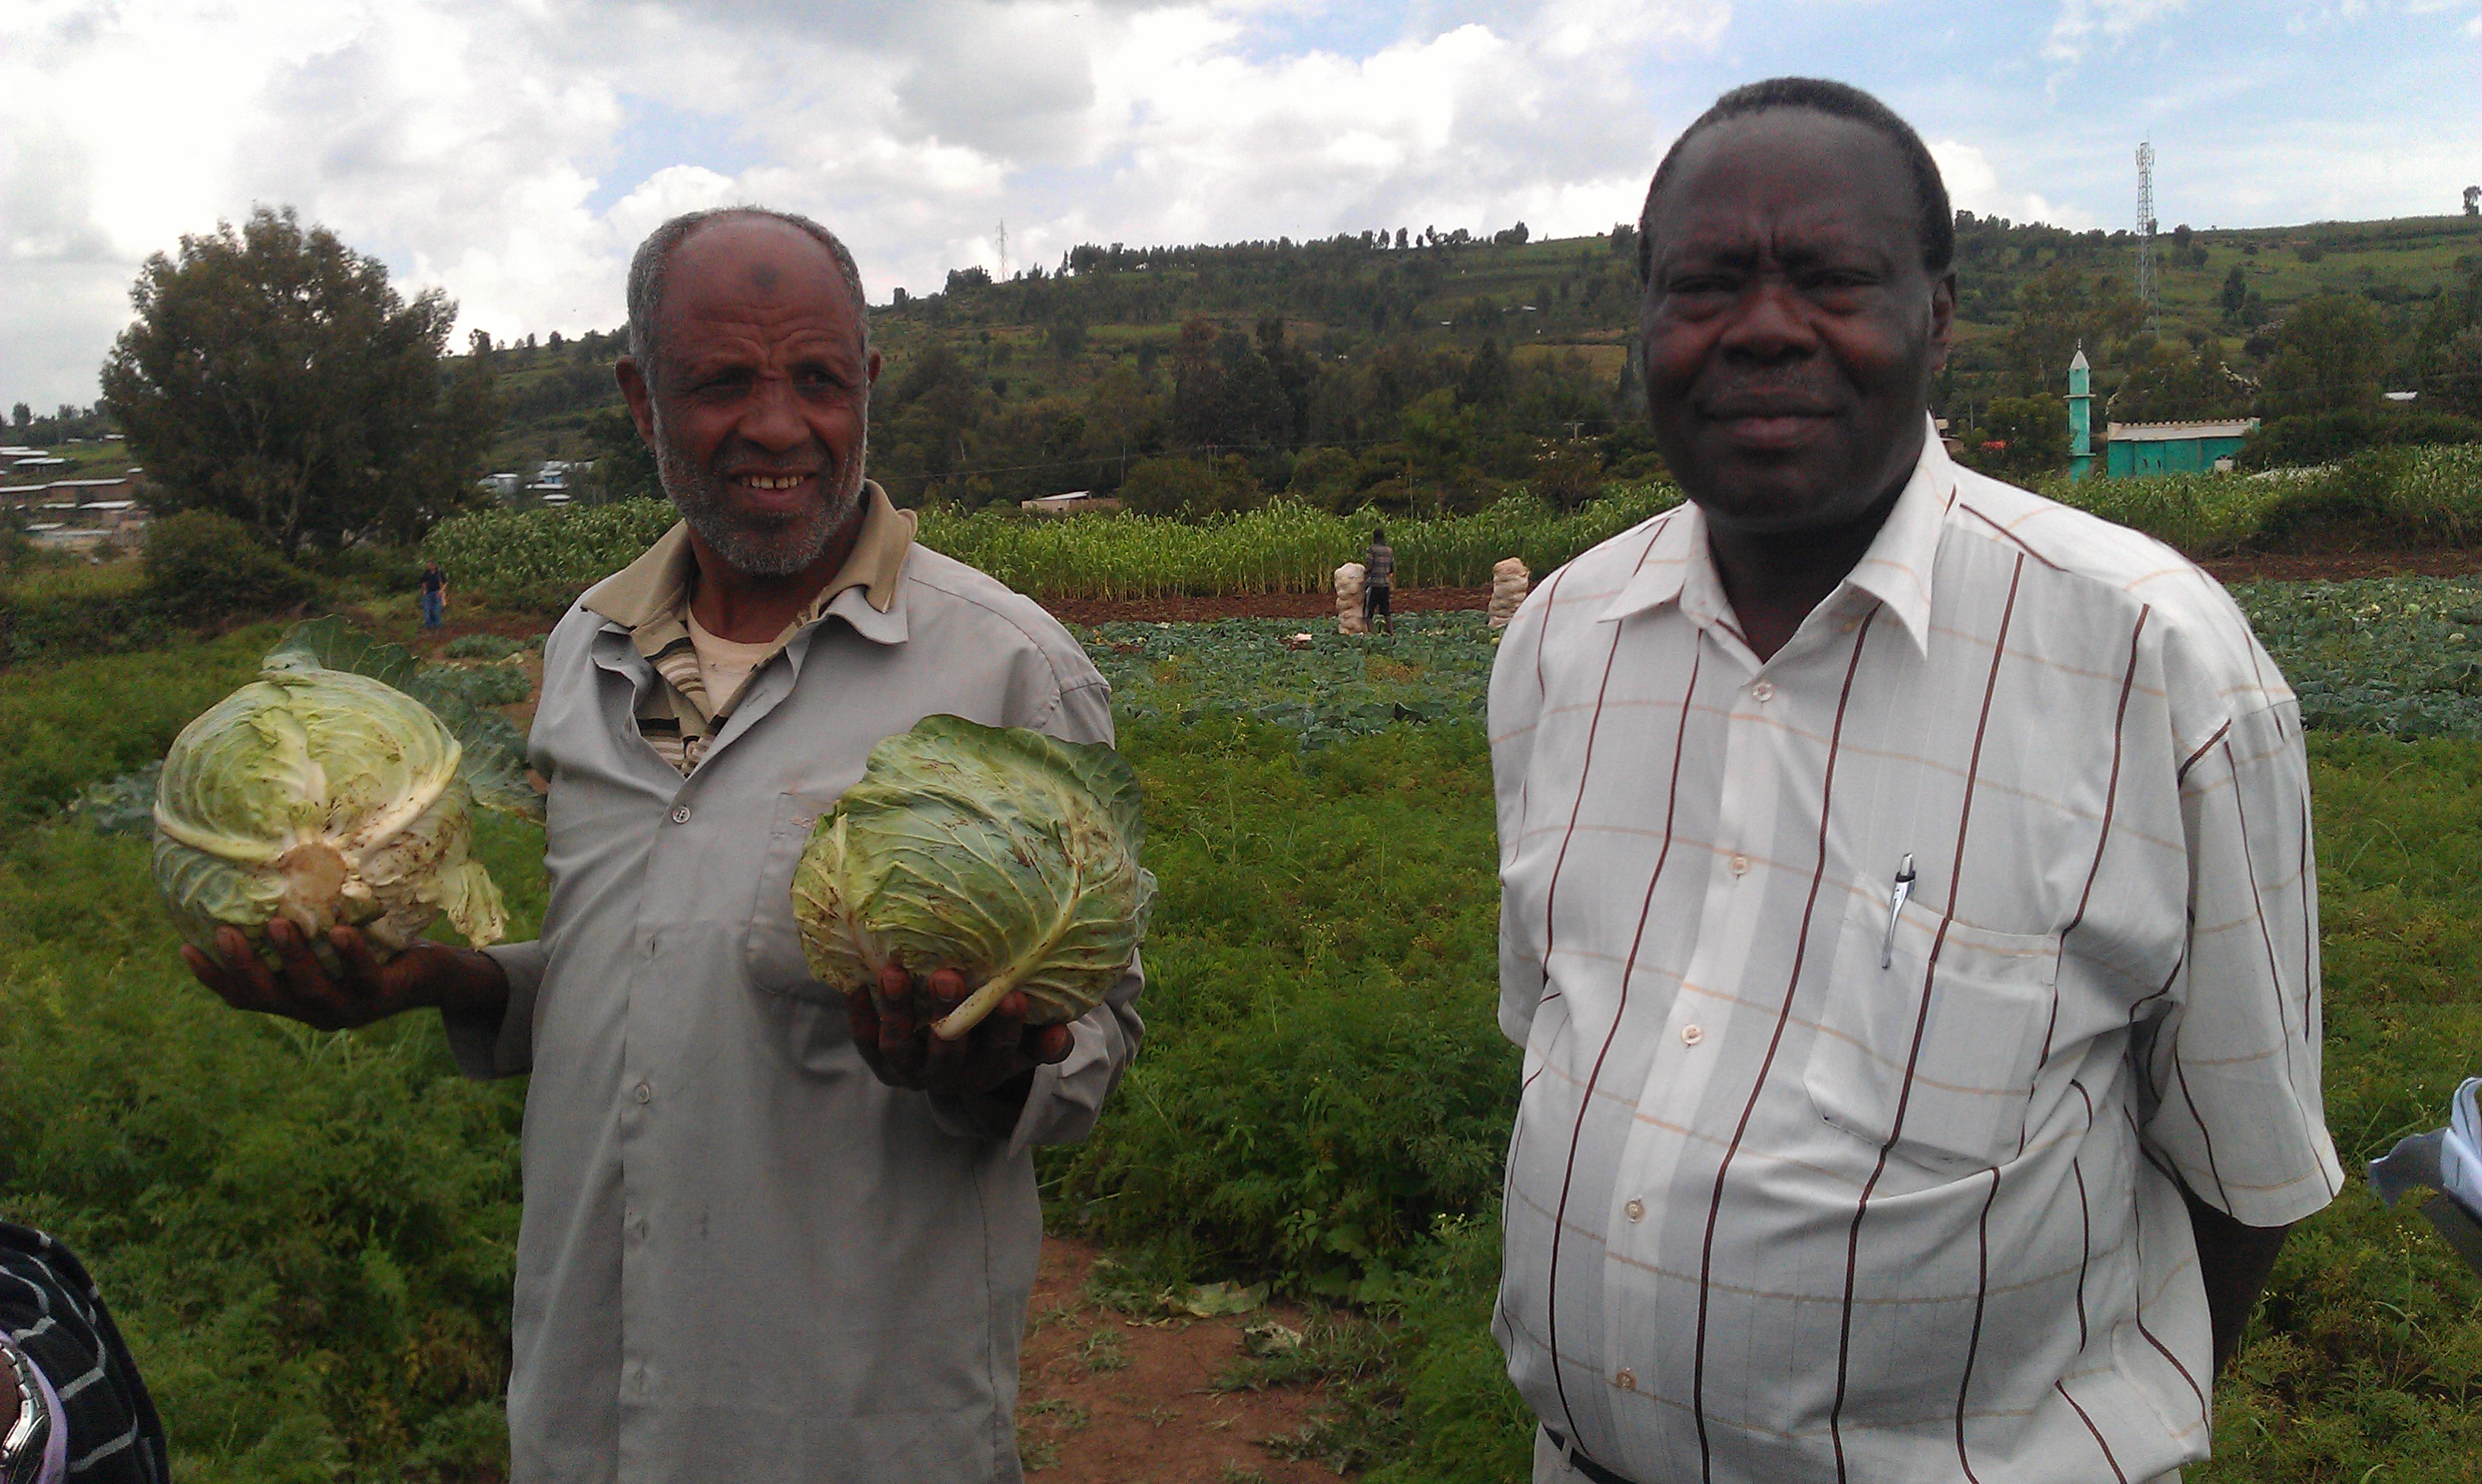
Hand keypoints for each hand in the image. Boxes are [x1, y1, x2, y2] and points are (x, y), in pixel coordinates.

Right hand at [181, 918, 507, 1030]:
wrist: (436, 976)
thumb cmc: (375, 949)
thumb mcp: (330, 937)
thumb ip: (300, 923)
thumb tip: (264, 877)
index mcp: (296, 1000)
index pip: (245, 996)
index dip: (214, 977)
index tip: (185, 947)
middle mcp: (317, 1010)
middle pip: (270, 996)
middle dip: (244, 967)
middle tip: (223, 933)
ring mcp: (351, 1007)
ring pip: (313, 988)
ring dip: (293, 957)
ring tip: (278, 925)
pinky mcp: (384, 995)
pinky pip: (364, 975)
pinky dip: (350, 954)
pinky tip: (339, 931)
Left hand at [845, 963, 1073, 1096]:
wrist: (953, 1060)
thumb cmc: (995, 1035)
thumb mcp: (1025, 1041)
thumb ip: (1045, 1039)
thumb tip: (1060, 1034)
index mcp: (989, 1068)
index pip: (1002, 1049)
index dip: (1007, 1027)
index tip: (1014, 997)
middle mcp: (948, 1074)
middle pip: (946, 1047)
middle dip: (947, 1011)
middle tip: (947, 975)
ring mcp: (911, 1070)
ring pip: (899, 1046)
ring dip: (897, 1010)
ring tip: (893, 972)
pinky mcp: (881, 1063)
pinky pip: (866, 1041)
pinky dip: (860, 1016)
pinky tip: (855, 984)